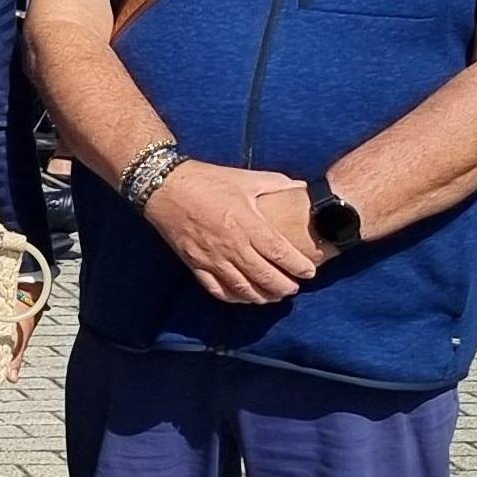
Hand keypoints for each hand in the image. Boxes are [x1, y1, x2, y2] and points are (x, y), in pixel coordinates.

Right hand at [142, 161, 322, 304]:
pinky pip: (216, 289)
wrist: (165, 187)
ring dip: (262, 296)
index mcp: (247, 223)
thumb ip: (277, 183)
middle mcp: (232, 245)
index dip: (298, 266)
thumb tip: (302, 186)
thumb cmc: (208, 180)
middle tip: (294, 288)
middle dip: (284, 286)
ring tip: (274, 296)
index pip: (280, 252)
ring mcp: (212, 258)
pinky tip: (244, 297)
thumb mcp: (246, 178)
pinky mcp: (195, 264)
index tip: (310, 272)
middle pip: (265, 276)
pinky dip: (233, 297)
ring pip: (242, 288)